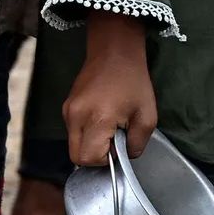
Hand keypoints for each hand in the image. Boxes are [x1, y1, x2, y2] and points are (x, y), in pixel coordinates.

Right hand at [63, 12, 156, 165]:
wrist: (113, 54)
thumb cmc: (134, 83)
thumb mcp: (147, 116)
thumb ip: (137, 144)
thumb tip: (125, 156)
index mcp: (97, 119)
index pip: (88, 158)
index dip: (105, 160)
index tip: (119, 147)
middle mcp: (75, 117)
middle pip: (75, 156)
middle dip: (94, 156)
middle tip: (113, 142)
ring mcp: (67, 111)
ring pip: (73, 144)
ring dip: (90, 144)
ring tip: (109, 128)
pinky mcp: (66, 107)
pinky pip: (73, 132)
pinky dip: (86, 134)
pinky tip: (101, 119)